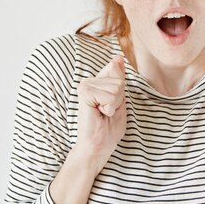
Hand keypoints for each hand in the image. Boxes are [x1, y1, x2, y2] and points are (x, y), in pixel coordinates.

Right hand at [75, 56, 126, 176]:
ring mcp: (85, 85)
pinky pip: (108, 95)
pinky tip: (99, 114)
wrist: (97, 146)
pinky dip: (109, 107)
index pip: (116, 69)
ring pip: (116, 87)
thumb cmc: (108, 128)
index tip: (111, 105)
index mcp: (97, 82)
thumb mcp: (119, 99)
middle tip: (107, 112)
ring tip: (103, 113)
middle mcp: (89, 81)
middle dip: (118, 99)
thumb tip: (117, 57)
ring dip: (114, 104)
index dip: (120, 90)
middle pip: (119, 80)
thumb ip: (118, 78)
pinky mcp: (83, 93)